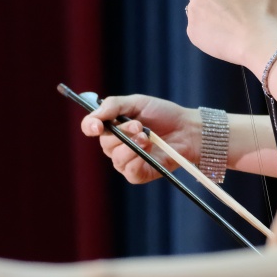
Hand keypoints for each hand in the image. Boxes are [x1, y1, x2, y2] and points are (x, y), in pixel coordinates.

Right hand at [81, 95, 201, 184]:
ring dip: (132, 146)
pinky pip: (130, 171)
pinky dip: (138, 160)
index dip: (90, 126)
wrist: (186, 128)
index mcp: (112, 127)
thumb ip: (113, 105)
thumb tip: (94, 117)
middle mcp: (115, 145)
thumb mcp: (137, 102)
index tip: (97, 126)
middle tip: (140, 126)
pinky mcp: (139, 174)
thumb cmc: (162, 114)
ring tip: (148, 137)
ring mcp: (126, 161)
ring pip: (117, 159)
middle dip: (123, 133)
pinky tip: (149, 151)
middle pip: (105, 143)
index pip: (90, 127)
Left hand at [186, 0, 276, 69]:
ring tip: (233, 24)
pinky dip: (209, 32)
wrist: (260, 44)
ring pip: (199, 10)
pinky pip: (198, 29)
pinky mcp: (192, 33)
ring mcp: (193, 12)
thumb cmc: (267, 11)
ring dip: (211, 14)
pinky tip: (227, 36)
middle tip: (234, 9)